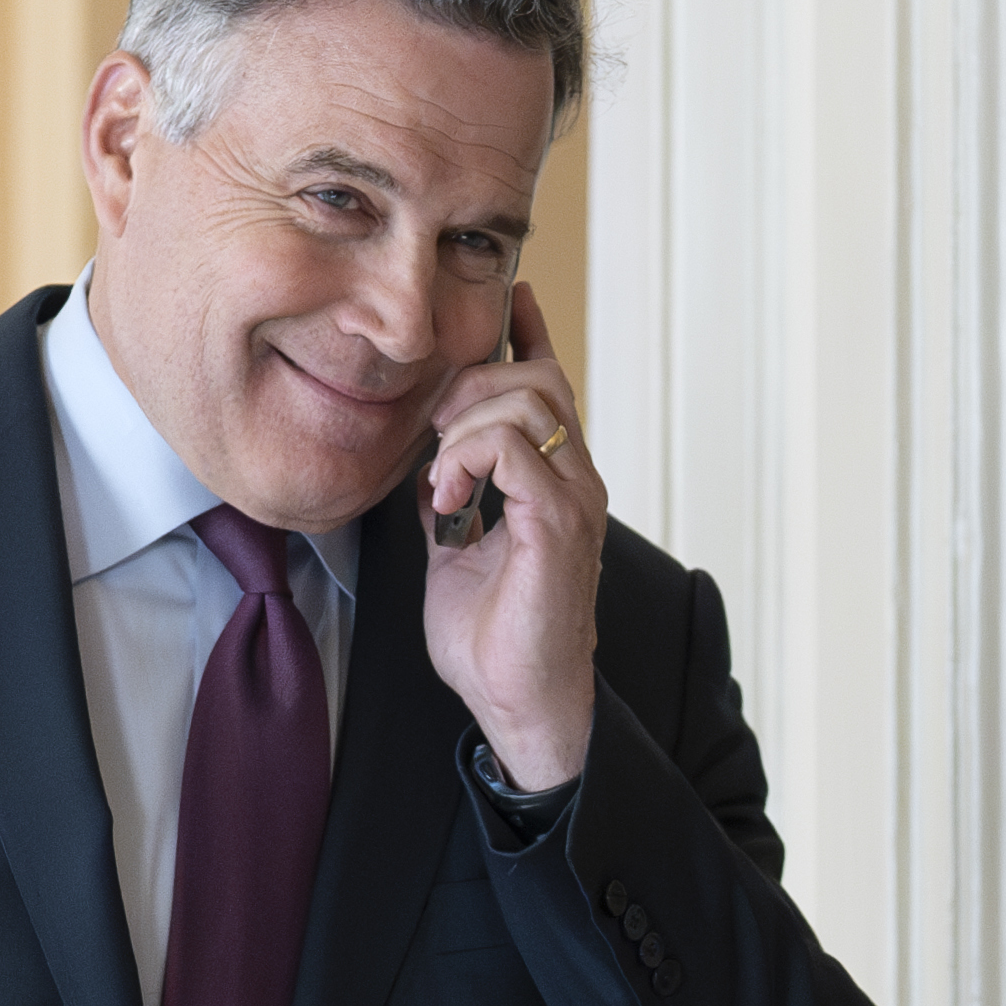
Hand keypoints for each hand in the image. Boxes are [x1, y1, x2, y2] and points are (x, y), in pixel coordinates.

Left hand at [419, 283, 604, 792]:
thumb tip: (428, 468)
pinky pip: (512, 446)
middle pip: (539, 377)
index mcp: (556, 483)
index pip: (551, 385)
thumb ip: (453, 500)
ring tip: (442, 479)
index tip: (508, 302)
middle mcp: (576, 482)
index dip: (528, 336)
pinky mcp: (556, 523)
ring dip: (466, 425)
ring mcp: (573, 499)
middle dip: (474, 383)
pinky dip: (466, 459)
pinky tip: (447, 499)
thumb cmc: (494, 640)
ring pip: (527, 400)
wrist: (520, 702)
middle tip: (436, 433)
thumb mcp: (455, 552)